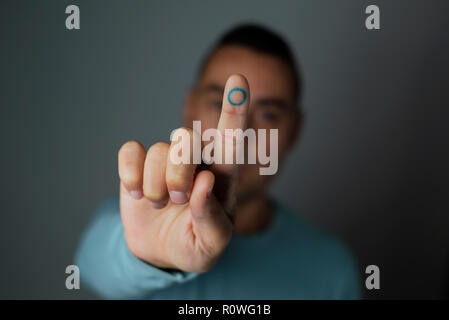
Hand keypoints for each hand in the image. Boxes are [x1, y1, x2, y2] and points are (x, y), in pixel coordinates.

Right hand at [118, 74, 249, 272]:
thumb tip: (203, 182)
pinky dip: (130, 174)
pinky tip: (135, 193)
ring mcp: (166, 160)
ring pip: (158, 149)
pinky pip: (130, 151)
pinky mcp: (138, 164)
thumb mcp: (210, 246)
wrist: (160, 253)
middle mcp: (195, 161)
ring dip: (155, 185)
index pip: (230, 140)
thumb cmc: (193, 246)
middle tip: (177, 200)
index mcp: (221, 177)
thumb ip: (210, 219)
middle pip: (187, 139)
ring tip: (160, 204)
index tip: (239, 79)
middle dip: (178, 174)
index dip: (234, 109)